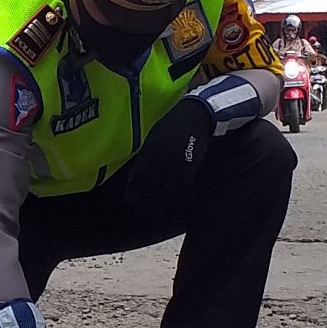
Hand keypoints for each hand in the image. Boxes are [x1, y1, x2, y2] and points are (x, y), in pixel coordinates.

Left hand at [128, 94, 218, 214]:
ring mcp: (177, 163)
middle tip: (143, 212)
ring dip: (161, 203)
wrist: (195, 115)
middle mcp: (161, 159)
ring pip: (166, 190)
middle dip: (146, 202)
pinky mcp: (191, 166)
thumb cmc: (171, 125)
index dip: (134, 192)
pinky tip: (174, 202)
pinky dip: (177, 197)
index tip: (131, 202)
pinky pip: (183, 187)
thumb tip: (135, 174)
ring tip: (157, 212)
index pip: (138, 177)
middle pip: (151, 187)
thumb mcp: (153, 137)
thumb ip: (145, 156)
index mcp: (150, 150)